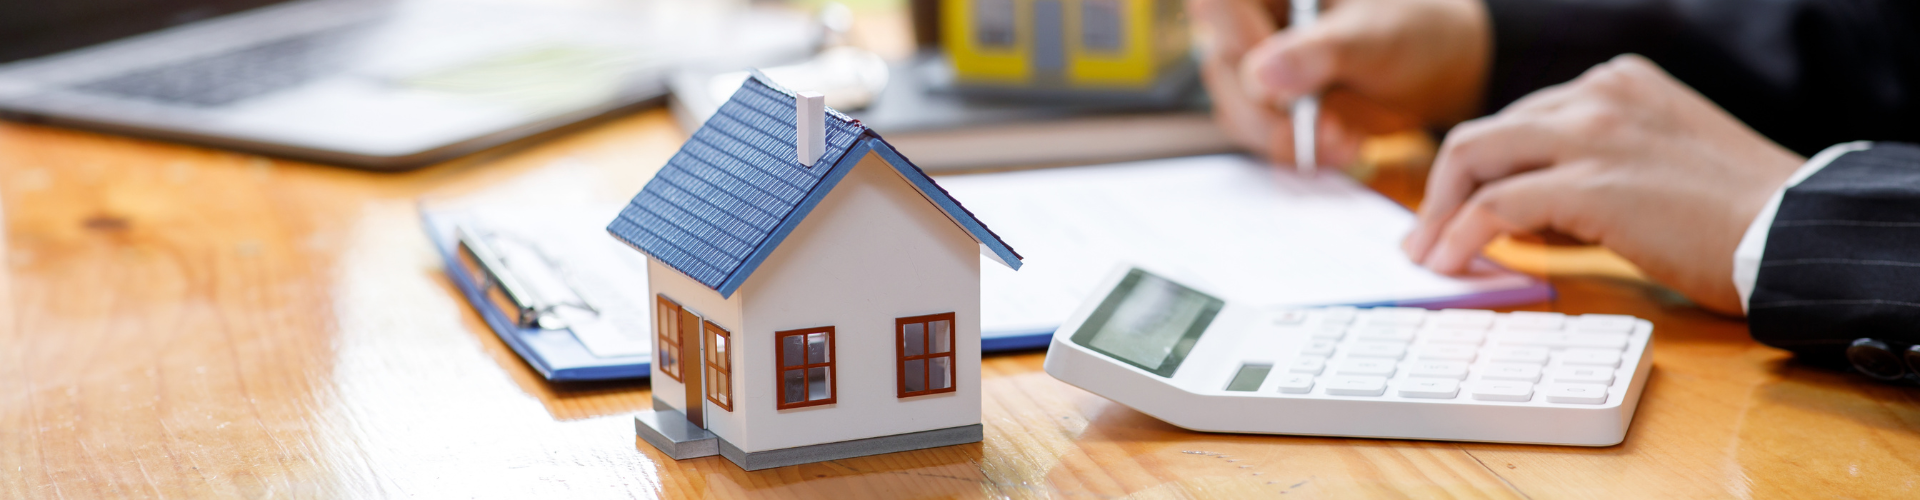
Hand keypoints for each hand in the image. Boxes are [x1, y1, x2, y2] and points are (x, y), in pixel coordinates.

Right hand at [1188, 0, 1490, 166]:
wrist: (1432, 69)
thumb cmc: (1409, 33)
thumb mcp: (1373, 38)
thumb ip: (1319, 53)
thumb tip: (1260, 76)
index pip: (1217, 5)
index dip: (1242, 42)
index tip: (1289, 81)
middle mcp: (1248, 19)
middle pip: (1223, 65)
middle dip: (1276, 112)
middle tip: (1332, 131)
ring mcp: (1249, 62)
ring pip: (1235, 108)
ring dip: (1288, 138)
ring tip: (1345, 142)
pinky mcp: (1259, 104)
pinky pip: (1255, 134)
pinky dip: (1294, 150)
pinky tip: (1337, 147)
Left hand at [1402, 55, 1805, 314]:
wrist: (1793, 230)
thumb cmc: (1735, 213)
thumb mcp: (1653, 163)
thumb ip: (1588, 171)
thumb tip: (1515, 216)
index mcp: (1616, 83)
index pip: (1519, 120)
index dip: (1480, 171)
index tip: (1454, 209)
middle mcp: (1598, 94)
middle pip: (1483, 135)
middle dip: (1441, 189)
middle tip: (1424, 237)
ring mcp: (1591, 134)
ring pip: (1474, 157)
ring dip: (1439, 213)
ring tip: (1428, 256)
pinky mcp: (1590, 184)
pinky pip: (1495, 205)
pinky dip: (1460, 236)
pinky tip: (1451, 264)